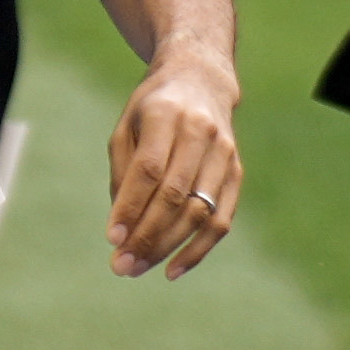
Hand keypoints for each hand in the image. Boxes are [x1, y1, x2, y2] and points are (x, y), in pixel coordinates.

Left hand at [104, 60, 240, 277]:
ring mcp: (224, 153)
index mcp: (167, 114)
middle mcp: (201, 133)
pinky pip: (221, 220)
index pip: (150, 169)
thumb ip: (123, 173)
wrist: (202, 80)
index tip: (112, 239)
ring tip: (138, 268)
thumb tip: (120, 229)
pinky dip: (198, 249)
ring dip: (168, 247)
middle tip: (121, 266)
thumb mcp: (126, 127)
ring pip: (199, 212)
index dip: (131, 206)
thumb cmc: (153, 109)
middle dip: (147, 235)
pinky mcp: (236, 172)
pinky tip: (172, 269)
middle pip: (175, 195)